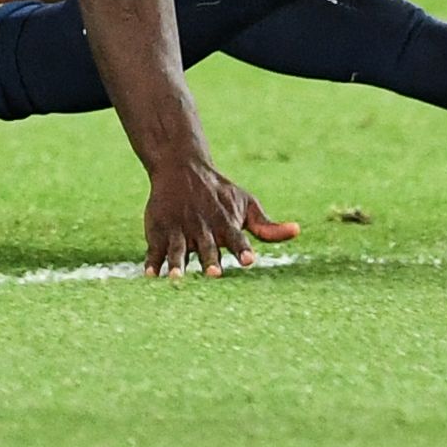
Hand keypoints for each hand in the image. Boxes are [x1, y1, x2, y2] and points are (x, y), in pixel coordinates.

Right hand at [143, 152, 295, 273]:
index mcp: (225, 222)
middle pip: (207, 247)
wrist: (182, 167)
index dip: (242, 249)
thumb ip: (267, 226)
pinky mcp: (159, 231)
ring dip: (177, 264)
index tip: (249, 261)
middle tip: (214, 274)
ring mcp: (179, 229)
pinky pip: (155, 249)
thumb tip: (297, 231)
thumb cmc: (220, 194)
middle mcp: (202, 227)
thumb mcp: (246, 205)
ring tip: (176, 279)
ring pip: (178, 249)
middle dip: (210, 260)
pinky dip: (152, 262)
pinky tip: (149, 276)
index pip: (237, 238)